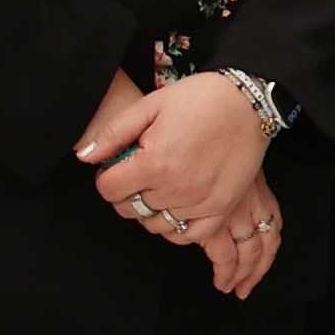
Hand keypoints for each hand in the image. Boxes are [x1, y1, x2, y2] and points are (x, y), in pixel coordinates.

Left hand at [80, 72, 279, 278]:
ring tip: (160, 187)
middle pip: (130, 209)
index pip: (108, 190)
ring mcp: (199, 201)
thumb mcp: (150, 105)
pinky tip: (176, 208)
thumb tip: (85, 157)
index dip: (107, 177)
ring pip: (156, 224)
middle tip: (140, 174)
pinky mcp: (220, 208)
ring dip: (151, 210)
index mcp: (153, 163)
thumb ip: (113, 133)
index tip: (118, 167)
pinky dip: (177, 227)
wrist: (248, 102)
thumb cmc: (200, 99)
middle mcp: (174, 188)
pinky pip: (188, 235)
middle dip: (127, 193)